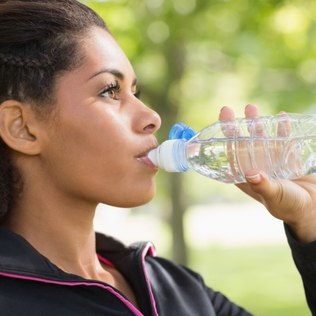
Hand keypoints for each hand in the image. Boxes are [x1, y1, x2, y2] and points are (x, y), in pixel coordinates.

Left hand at [219, 104, 315, 242]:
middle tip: (227, 110)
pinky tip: (280, 117)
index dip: (223, 140)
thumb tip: (251, 174)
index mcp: (246, 177)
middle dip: (235, 127)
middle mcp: (255, 167)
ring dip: (255, 124)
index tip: (216, 127)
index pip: (230, 155)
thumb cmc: (290, 207)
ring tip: (251, 108)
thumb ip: (263, 185)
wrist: (313, 208)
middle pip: (242, 143)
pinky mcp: (287, 158)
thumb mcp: (275, 196)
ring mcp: (271, 161)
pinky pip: (283, 140)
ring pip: (260, 138)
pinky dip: (282, 129)